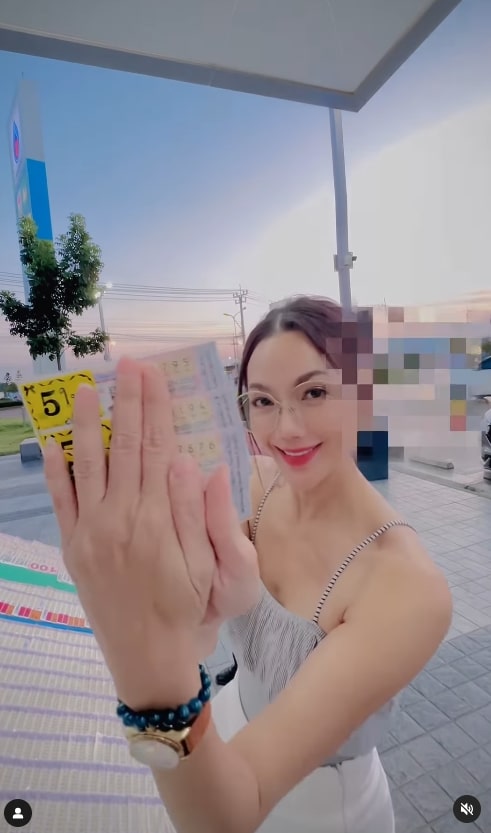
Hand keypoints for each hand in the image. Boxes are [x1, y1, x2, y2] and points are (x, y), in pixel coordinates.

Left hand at [43, 358, 259, 707]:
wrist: (148, 659)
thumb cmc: (187, 611)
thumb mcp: (205, 565)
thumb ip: (193, 512)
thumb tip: (187, 460)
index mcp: (156, 520)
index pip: (156, 448)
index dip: (155, 408)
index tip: (153, 375)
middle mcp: (120, 519)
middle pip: (125, 447)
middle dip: (127, 402)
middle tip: (125, 365)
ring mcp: (91, 532)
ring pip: (89, 465)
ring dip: (88, 425)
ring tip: (85, 389)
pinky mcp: (74, 548)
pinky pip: (62, 503)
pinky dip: (56, 472)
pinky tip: (54, 444)